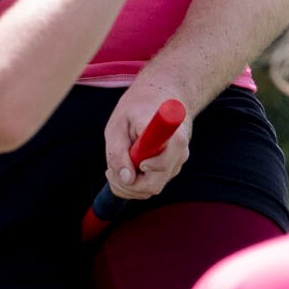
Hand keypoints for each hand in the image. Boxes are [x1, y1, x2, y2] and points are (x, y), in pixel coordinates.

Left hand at [103, 69, 197, 200]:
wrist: (158, 99)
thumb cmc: (136, 110)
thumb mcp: (118, 125)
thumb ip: (118, 152)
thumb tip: (126, 179)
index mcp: (171, 137)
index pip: (161, 166)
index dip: (145, 169)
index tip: (137, 161)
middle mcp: (179, 154)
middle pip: (153, 186)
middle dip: (127, 184)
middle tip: (109, 170)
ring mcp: (176, 163)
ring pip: (150, 189)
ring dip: (128, 184)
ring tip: (114, 165)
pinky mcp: (170, 170)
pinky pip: (150, 185)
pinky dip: (134, 182)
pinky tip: (125, 166)